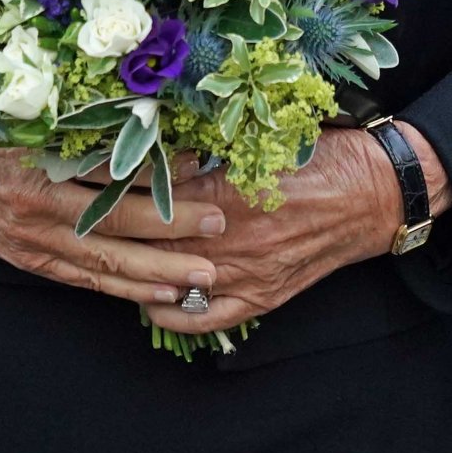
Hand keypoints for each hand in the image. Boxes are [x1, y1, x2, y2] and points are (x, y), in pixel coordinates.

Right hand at [0, 113, 223, 309]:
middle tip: (219, 225)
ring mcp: (30, 240)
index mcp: (33, 162)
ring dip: (157, 272)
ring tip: (203, 276)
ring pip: (104, 262)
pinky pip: (83, 279)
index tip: (205, 162)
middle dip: (171, 228)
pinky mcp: (27, 260)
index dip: (159, 169)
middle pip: (114, 223)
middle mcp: (34, 207)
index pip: (108, 169)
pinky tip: (160, 295)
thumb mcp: (13, 110)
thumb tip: (138, 107)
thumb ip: (68, 115)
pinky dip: (123, 289)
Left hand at [99, 122, 451, 336]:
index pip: (154, 192)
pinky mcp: (261, 299)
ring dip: (133, 268)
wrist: (375, 194)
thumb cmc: (322, 153)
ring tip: (102, 251)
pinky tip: (147, 295)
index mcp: (230, 191)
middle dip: (112, 226)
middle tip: (76, 212)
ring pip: (169, 280)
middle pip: (153, 239)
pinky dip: (168, 311)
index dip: (116, 182)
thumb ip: (210, 144)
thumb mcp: (264, 134)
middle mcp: (232, 239)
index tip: (85, 170)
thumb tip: (158, 135)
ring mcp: (247, 275)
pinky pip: (201, 318)